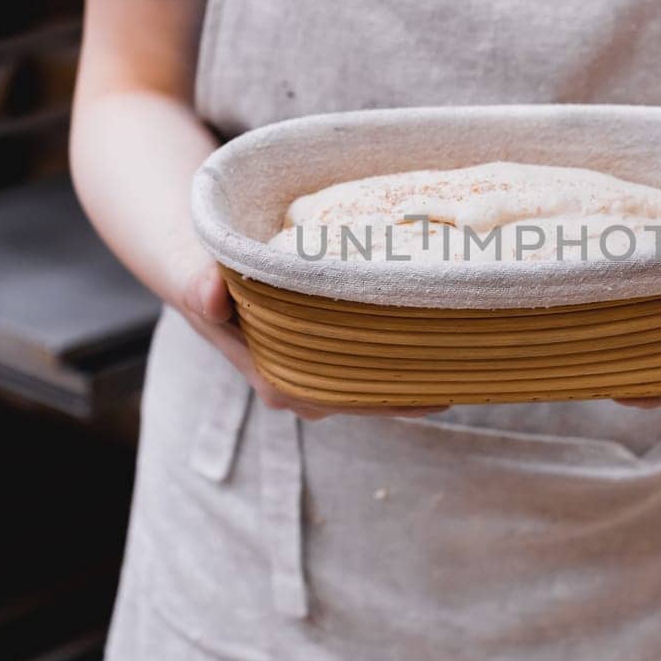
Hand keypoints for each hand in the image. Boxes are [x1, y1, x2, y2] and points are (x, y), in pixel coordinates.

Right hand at [179, 258, 449, 421]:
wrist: (194, 261)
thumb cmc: (196, 269)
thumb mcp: (191, 272)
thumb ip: (198, 286)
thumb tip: (210, 295)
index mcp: (276, 379)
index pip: (345, 399)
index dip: (390, 397)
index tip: (435, 392)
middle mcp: (300, 383)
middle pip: (369, 395)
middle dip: (415, 386)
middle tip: (469, 371)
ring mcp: (315, 367)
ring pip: (372, 378)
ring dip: (413, 367)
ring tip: (467, 356)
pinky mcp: (325, 346)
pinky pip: (369, 354)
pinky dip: (400, 345)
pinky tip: (440, 334)